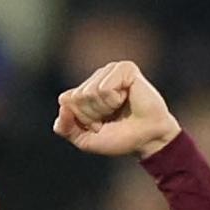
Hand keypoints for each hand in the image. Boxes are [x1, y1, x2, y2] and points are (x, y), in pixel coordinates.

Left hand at [54, 60, 180, 158]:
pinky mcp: (125, 68)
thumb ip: (65, 127)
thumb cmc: (119, 138)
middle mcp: (96, 78)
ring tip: (119, 109)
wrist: (147, 140)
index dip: (81, 120)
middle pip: (77, 97)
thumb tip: (62, 102)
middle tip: (111, 118)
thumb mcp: (84, 139)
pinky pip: (105, 88)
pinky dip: (114, 100)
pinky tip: (127, 99)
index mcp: (85, 91)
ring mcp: (111, 71)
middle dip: (92, 115)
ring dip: (104, 108)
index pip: (66, 100)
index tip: (98, 125)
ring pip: (90, 92)